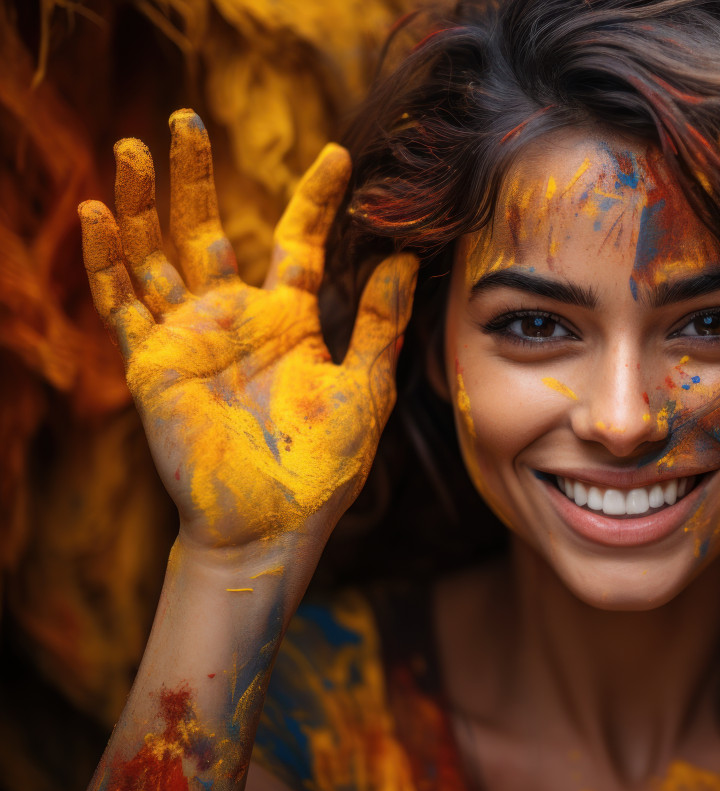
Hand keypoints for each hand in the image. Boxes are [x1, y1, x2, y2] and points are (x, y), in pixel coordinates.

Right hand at [79, 110, 417, 551]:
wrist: (272, 524)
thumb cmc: (324, 465)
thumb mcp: (366, 387)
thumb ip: (380, 323)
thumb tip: (406, 260)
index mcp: (288, 320)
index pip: (297, 242)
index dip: (313, 199)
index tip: (338, 158)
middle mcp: (234, 318)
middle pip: (205, 230)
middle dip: (194, 177)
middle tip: (185, 119)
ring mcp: (188, 337)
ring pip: (155, 253)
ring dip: (140, 202)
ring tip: (131, 146)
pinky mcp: (150, 363)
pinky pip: (121, 303)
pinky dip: (105, 260)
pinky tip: (96, 214)